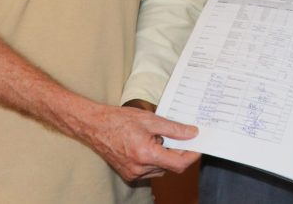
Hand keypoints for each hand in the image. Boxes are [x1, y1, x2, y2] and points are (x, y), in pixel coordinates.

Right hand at [83, 101, 199, 181]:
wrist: (94, 126)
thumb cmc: (119, 120)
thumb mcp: (150, 119)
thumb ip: (174, 128)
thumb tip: (192, 133)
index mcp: (146, 154)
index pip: (178, 163)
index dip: (192, 156)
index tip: (198, 146)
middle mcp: (139, 168)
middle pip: (170, 166)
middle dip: (178, 152)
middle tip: (180, 136)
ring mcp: (133, 173)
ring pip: (161, 169)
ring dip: (165, 156)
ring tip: (158, 137)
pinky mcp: (128, 174)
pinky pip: (150, 170)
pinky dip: (154, 159)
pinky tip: (148, 144)